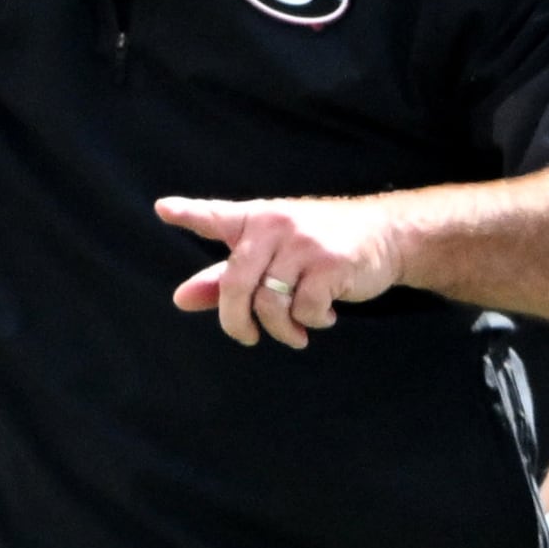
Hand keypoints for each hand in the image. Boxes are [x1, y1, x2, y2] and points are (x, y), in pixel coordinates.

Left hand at [158, 193, 410, 348]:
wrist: (385, 235)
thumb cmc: (319, 245)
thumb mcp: (270, 254)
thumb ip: (224, 277)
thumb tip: (180, 299)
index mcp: (255, 219)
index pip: (216, 215)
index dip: (189, 213)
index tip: (163, 210)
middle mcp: (275, 225)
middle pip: (235, 284)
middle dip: (236, 322)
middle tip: (248, 338)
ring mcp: (303, 242)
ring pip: (269, 304)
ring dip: (282, 330)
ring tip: (297, 331)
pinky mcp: (331, 262)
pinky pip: (305, 309)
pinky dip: (313, 322)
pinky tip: (325, 315)